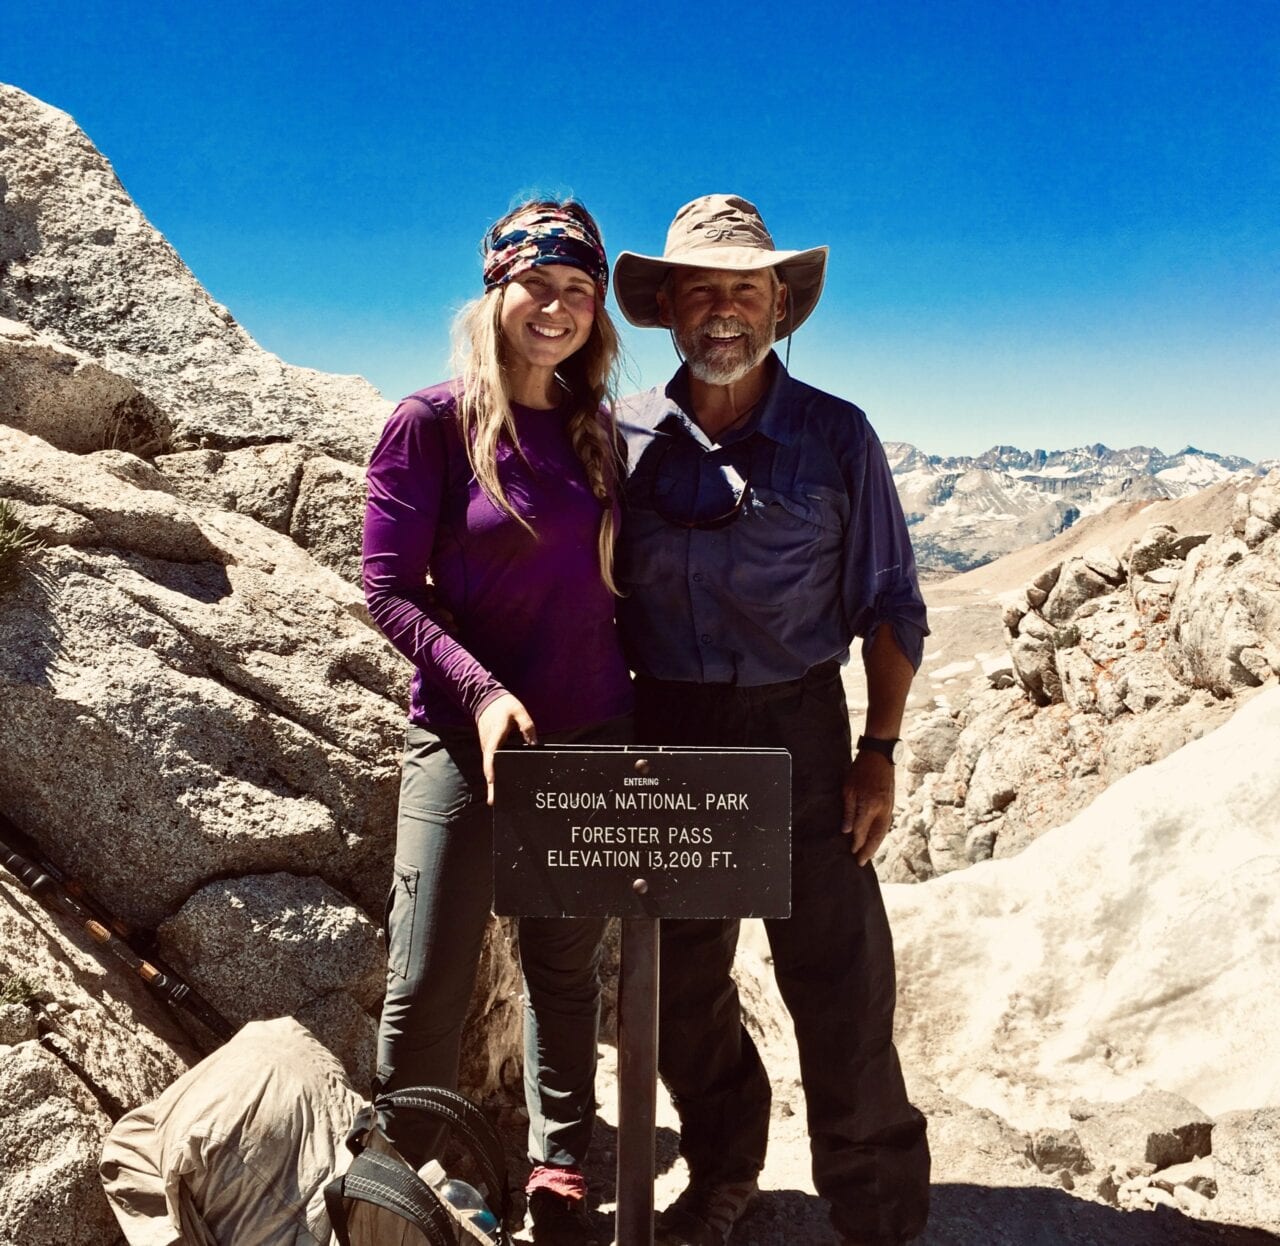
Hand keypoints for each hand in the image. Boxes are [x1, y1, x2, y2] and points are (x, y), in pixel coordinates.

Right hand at [476, 693, 536, 805]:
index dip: (491, 768)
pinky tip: (500, 784)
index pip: (491, 754)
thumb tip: (534, 744)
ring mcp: (487, 747)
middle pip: (489, 768)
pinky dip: (494, 774)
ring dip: (492, 782)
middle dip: (491, 785)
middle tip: (493, 802)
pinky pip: (492, 763)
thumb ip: (527, 726)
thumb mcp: (519, 711)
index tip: (492, 781)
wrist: (486, 699)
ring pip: (489, 768)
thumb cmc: (503, 705)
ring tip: (497, 800)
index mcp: (495, 735)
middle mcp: (488, 745)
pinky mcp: (489, 748)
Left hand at [841, 749, 896, 865]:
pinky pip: (886, 825)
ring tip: (868, 855)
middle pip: (876, 836)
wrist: (879, 757)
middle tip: (861, 862)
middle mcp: (882, 810)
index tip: (851, 852)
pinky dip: (880, 835)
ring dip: (876, 845)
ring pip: (883, 832)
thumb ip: (849, 812)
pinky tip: (875, 839)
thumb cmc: (860, 771)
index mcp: (869, 807)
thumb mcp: (848, 789)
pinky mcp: (891, 805)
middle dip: (869, 850)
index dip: (856, 843)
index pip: (862, 831)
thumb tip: (846, 831)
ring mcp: (889, 808)